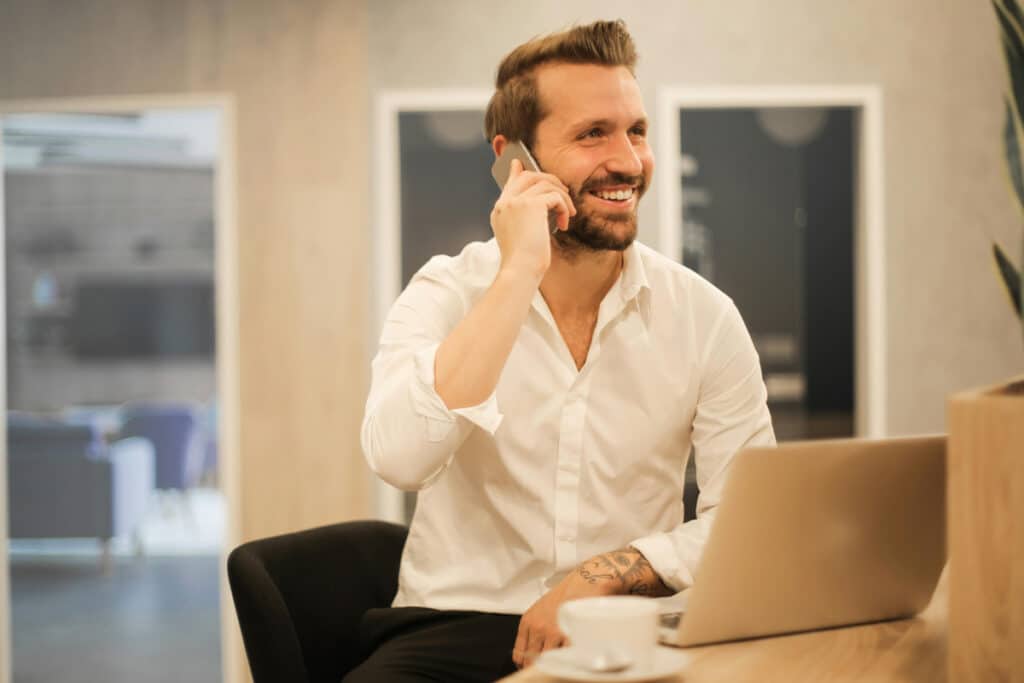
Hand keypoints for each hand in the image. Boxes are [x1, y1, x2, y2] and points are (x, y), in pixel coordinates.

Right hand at [490, 158, 575, 280]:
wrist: (520, 270)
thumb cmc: (523, 262)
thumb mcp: (521, 237)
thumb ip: (525, 218)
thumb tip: (540, 207)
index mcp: (500, 211)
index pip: (510, 183)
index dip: (517, 172)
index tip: (519, 164)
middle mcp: (505, 203)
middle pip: (529, 176)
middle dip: (549, 180)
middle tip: (563, 192)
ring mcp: (516, 201)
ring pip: (545, 183)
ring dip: (562, 197)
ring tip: (568, 214)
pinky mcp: (531, 204)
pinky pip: (555, 195)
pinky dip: (564, 207)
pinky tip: (564, 223)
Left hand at [512, 548, 672, 668]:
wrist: (589, 579)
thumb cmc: (569, 592)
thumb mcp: (543, 608)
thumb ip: (536, 629)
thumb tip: (533, 652)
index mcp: (529, 621)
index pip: (520, 654)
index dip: (528, 663)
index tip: (535, 665)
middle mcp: (538, 627)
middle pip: (535, 660)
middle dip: (544, 663)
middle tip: (554, 663)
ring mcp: (554, 632)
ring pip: (552, 660)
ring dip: (559, 661)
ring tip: (567, 659)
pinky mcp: (571, 634)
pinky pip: (568, 657)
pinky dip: (572, 658)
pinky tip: (576, 655)